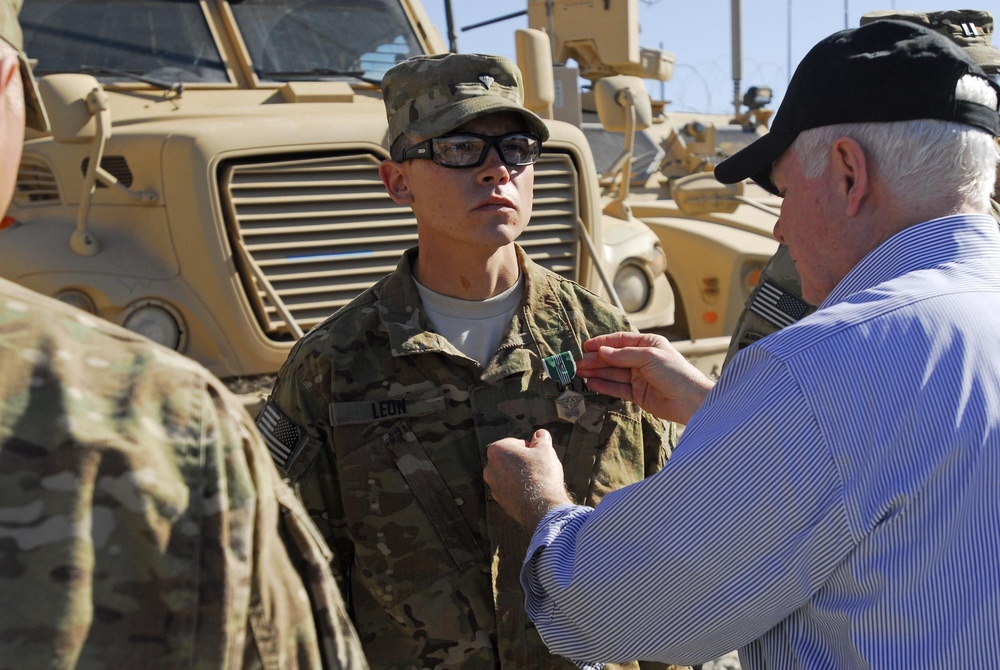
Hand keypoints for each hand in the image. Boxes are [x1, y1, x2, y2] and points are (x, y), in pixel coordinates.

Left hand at [485, 429, 573, 531]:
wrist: (542, 506)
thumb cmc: (541, 474)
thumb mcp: (545, 450)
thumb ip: (541, 439)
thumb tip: (540, 434)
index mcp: (497, 450)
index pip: (515, 443)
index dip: (530, 448)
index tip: (538, 456)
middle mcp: (490, 468)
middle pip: (510, 459)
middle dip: (523, 461)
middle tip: (538, 467)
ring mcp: (493, 486)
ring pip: (510, 475)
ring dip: (521, 475)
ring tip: (536, 481)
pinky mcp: (500, 501)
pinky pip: (511, 490)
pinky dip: (520, 489)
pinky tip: (532, 492)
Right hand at [576, 331, 713, 423]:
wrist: (690, 400)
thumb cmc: (675, 373)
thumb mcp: (650, 357)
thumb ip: (624, 355)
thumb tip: (602, 351)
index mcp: (648, 344)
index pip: (620, 341)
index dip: (603, 343)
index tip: (586, 346)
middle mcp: (642, 359)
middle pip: (614, 358)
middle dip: (596, 360)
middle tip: (578, 363)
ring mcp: (639, 377)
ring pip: (613, 373)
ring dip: (596, 372)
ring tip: (579, 372)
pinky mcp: (637, 394)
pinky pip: (617, 388)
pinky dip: (604, 385)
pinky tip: (592, 383)